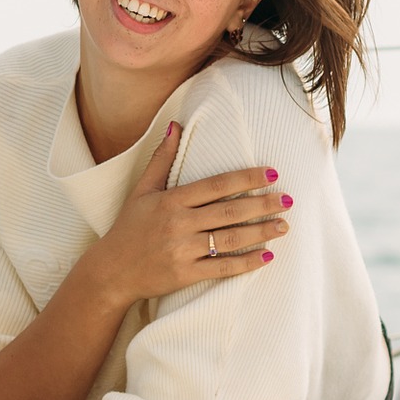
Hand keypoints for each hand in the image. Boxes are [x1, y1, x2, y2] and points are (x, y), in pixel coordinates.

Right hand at [76, 121, 288, 305]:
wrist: (111, 271)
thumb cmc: (128, 228)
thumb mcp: (141, 190)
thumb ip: (162, 159)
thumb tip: (175, 125)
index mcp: (170, 200)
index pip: (216, 185)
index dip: (245, 178)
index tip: (271, 174)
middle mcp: (178, 223)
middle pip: (229, 211)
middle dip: (262, 205)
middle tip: (288, 199)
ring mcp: (182, 250)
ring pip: (230, 240)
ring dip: (261, 232)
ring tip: (284, 225)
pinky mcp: (185, 274)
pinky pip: (222, 268)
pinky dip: (247, 263)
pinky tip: (267, 256)